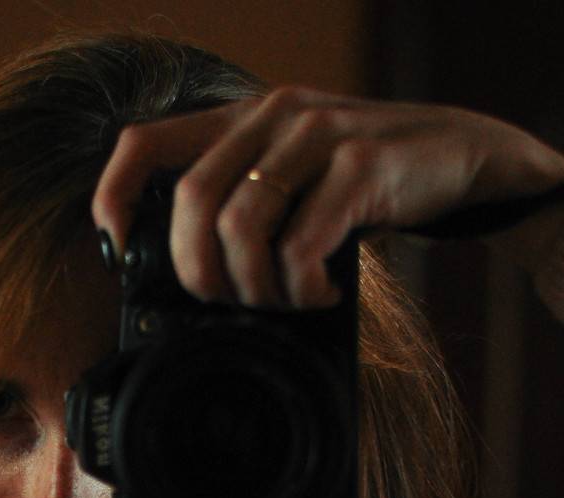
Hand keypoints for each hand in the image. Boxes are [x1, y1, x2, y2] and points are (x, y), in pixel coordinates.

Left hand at [92, 90, 563, 308]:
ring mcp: (316, 135)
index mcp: (242, 120)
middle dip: (197, 273)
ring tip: (283, 301)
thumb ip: (244, 203)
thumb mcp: (294, 179)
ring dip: (253, 287)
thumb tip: (188, 278)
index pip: (145, 143)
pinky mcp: (360, 165)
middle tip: (229, 303)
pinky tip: (322, 293)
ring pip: (241, 227)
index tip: (118, 250)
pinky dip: (302, 287)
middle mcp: (271, 116)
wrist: (460, 156)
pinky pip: (302, 244)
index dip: (115, 198)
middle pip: (190, 203)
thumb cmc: (366, 181)